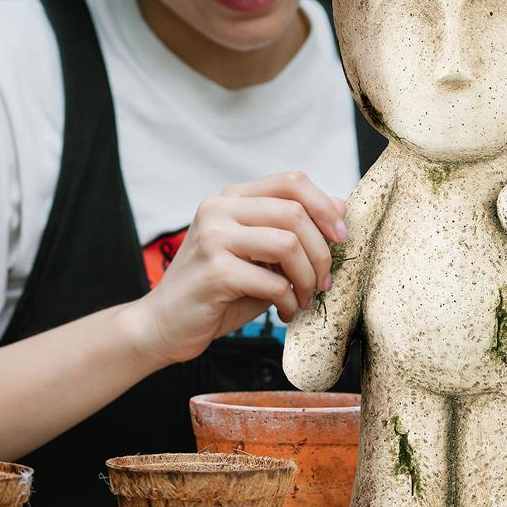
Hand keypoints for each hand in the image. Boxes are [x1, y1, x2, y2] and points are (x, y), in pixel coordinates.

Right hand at [128, 172, 348, 367]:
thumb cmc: (218, 290)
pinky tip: (284, 312)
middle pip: (295, 212)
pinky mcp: (215, 271)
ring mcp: (214, 237)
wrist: (164, 325)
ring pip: (288, 243)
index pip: (292, 182)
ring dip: (308, 278)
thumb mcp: (260, 254)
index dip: (326, 206)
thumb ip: (292, 230)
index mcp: (232, 198)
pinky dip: (288, 301)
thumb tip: (341, 207)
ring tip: (305, 298)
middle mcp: (219, 209)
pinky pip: (273, 281)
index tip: (342, 237)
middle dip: (322, 251)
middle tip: (325, 281)